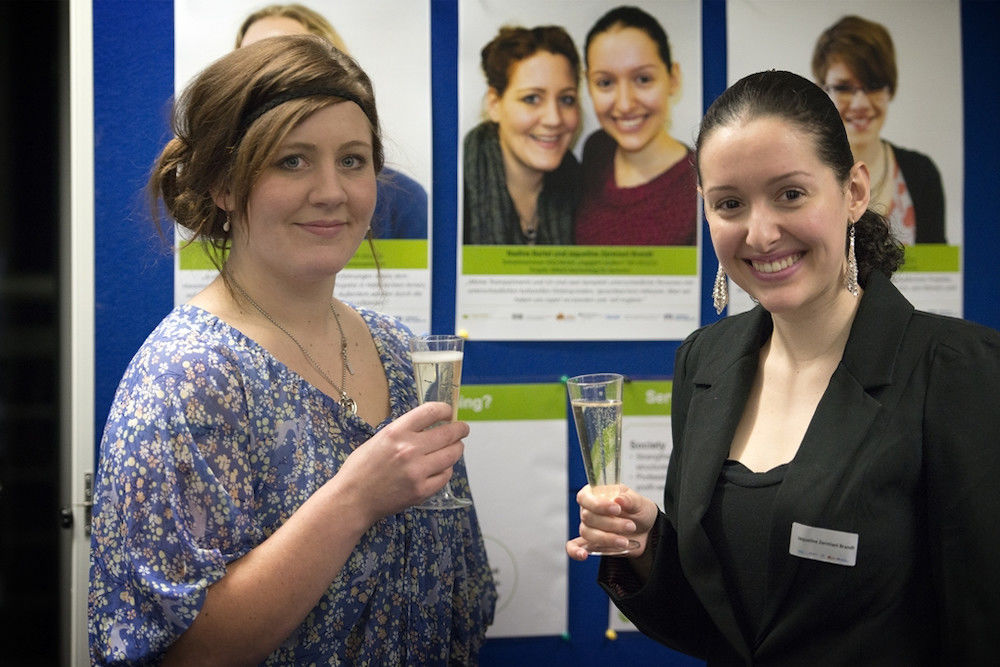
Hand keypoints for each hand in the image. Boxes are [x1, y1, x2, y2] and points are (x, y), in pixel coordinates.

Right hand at [335, 401, 467, 522]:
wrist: (353, 499)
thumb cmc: (361, 468)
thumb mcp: (379, 439)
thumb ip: (404, 431)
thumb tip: (430, 425)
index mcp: (396, 432)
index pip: (431, 412)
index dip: (445, 410)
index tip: (449, 412)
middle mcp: (409, 449)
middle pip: (448, 433)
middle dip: (460, 429)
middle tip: (463, 429)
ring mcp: (417, 471)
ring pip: (452, 454)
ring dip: (457, 449)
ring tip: (455, 448)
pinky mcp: (422, 490)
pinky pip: (446, 475)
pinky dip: (446, 470)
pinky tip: (441, 468)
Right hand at [566, 484, 657, 560]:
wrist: (647, 532)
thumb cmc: (640, 512)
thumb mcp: (640, 503)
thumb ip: (630, 500)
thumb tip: (618, 499)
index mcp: (597, 494)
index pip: (585, 497)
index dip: (598, 504)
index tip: (617, 509)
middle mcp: (589, 510)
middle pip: (588, 517)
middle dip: (610, 524)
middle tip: (631, 526)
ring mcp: (589, 527)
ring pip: (587, 533)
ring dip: (606, 538)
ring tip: (625, 541)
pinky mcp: (591, 543)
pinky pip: (575, 547)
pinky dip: (575, 551)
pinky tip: (583, 555)